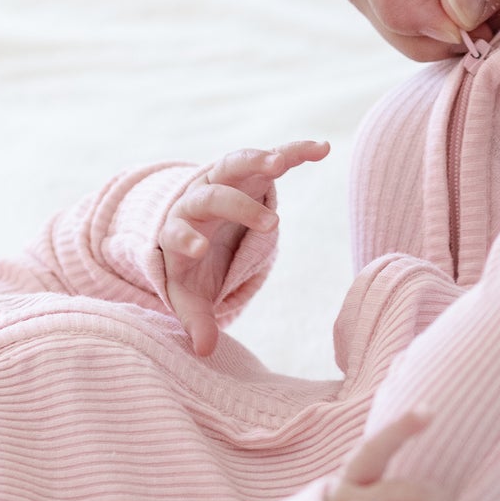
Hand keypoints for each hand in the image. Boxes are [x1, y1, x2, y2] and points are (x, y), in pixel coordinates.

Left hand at [161, 140, 329, 355]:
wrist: (194, 225)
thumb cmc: (190, 267)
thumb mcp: (188, 295)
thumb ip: (194, 320)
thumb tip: (204, 351)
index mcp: (177, 230)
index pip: (177, 230)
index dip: (186, 237)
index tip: (200, 248)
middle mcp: (197, 199)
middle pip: (211, 194)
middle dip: (237, 206)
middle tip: (271, 225)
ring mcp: (223, 181)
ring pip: (234, 163)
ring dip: (257, 160)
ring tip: (281, 164)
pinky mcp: (249, 172)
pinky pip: (272, 157)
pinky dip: (295, 151)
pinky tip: (322, 149)